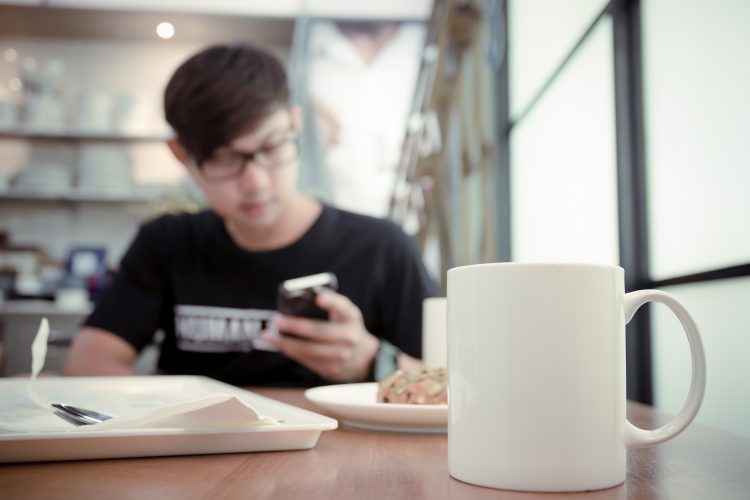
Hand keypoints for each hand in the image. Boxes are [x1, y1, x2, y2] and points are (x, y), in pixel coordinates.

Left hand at [261, 290, 378, 381]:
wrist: (363, 358)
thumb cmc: (347, 328)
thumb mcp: (346, 313)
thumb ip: (332, 303)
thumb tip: (309, 295)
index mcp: (352, 318)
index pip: (343, 308)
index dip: (332, 302)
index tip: (319, 297)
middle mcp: (349, 338)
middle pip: (319, 332)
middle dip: (294, 326)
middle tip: (275, 320)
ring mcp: (341, 356)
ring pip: (309, 350)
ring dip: (285, 343)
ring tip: (268, 336)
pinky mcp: (331, 370)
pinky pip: (307, 361)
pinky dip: (291, 352)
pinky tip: (279, 345)